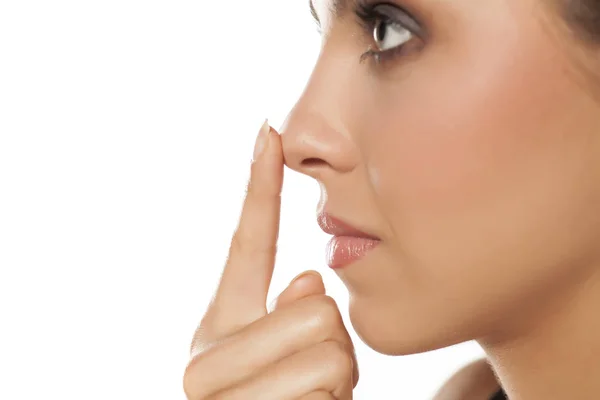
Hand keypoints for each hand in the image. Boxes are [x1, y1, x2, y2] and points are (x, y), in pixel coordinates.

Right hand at [183, 121, 358, 399]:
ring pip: (330, 351)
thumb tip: (306, 278)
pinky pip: (330, 393)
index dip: (260, 185)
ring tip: (310, 398)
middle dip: (331, 342)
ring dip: (337, 379)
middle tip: (313, 372)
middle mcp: (204, 358)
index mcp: (216, 328)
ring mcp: (222, 395)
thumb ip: (285, 315)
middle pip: (315, 309)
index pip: (245, 243)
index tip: (269, 129)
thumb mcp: (281, 361)